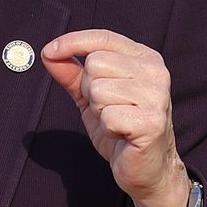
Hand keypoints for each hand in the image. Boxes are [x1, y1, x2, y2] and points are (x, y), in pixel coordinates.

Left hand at [42, 29, 191, 206]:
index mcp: (144, 58)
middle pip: (96, 64)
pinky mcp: (152, 121)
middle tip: (106, 108)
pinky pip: (108, 116)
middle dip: (90, 90)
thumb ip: (72, 73)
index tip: (50, 51)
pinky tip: (121, 134)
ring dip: (99, 111)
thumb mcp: (91, 96)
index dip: (73, 42)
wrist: (147, 168)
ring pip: (99, 90)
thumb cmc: (121, 128)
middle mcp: (156, 72)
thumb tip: (50, 53)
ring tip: (116, 121)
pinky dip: (108, 128)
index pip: (104, 38)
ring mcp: (157, 96)